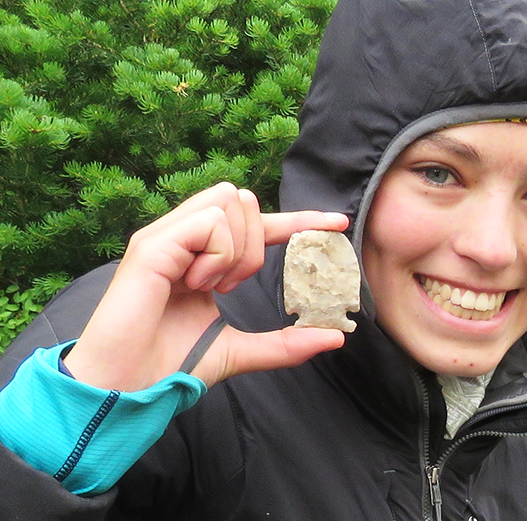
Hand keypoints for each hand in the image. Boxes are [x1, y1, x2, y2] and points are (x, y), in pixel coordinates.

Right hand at [63, 183, 348, 391]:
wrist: (124, 389)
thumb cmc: (169, 367)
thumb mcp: (239, 350)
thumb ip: (284, 343)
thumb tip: (335, 337)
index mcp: (201, 255)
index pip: (258, 224)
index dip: (299, 219)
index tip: (338, 223)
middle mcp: (182, 236)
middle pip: (243, 199)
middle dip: (256, 241)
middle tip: (231, 285)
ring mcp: (165, 236)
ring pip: (228, 201)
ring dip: (235, 248)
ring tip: (208, 286)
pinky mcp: (151, 245)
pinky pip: (209, 223)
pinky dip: (215, 255)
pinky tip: (193, 284)